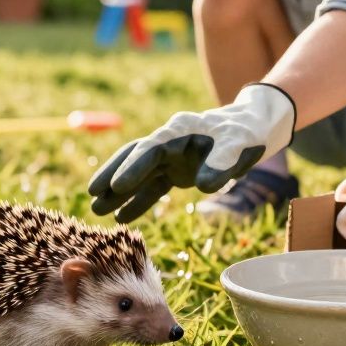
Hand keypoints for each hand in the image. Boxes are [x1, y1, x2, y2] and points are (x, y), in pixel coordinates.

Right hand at [88, 83, 295, 221]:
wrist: (254, 127)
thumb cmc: (246, 132)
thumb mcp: (240, 144)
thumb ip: (222, 163)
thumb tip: (203, 188)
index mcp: (179, 131)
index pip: (150, 149)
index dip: (133, 167)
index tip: (116, 185)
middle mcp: (169, 142)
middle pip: (133, 158)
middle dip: (112, 175)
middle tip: (91, 194)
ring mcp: (170, 157)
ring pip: (139, 174)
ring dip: (119, 191)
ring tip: (97, 210)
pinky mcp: (176, 171)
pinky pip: (153, 186)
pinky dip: (139, 200)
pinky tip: (123, 217)